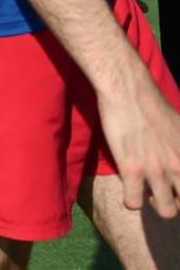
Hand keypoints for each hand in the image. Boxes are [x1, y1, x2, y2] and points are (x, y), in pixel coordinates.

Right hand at [94, 73, 179, 217]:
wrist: (129, 91)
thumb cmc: (155, 105)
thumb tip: (179, 157)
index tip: (176, 187)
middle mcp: (179, 167)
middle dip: (175, 202)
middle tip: (163, 192)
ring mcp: (157, 171)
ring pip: (166, 211)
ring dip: (155, 204)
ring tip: (146, 192)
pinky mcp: (132, 170)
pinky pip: (133, 203)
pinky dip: (131, 201)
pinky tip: (128, 189)